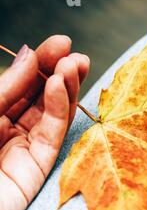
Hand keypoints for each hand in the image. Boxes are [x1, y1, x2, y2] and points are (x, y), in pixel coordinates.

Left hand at [0, 35, 89, 209]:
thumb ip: (5, 88)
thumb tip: (31, 56)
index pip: (21, 85)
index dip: (40, 62)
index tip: (61, 43)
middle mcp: (9, 129)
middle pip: (41, 96)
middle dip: (60, 73)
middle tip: (76, 55)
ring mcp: (25, 148)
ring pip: (53, 113)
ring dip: (66, 87)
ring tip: (77, 65)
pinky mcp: (39, 167)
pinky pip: (53, 133)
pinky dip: (61, 108)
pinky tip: (62, 86)